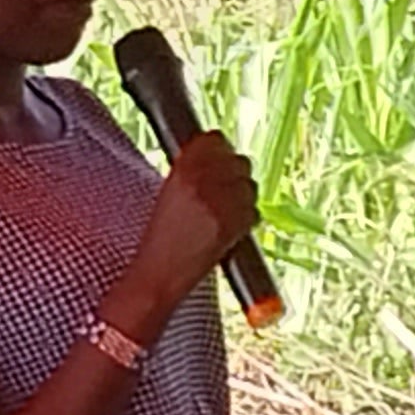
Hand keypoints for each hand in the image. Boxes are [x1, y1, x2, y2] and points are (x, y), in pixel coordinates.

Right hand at [130, 131, 260, 311]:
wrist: (161, 274)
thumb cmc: (160, 237)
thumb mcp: (168, 191)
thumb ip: (192, 168)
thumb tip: (219, 156)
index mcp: (183, 168)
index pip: (216, 139)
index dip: (218, 151)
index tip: (215, 160)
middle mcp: (205, 181)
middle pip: (239, 160)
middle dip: (234, 173)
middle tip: (221, 191)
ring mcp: (224, 202)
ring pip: (250, 185)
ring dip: (242, 194)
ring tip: (223, 212)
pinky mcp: (237, 225)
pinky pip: (254, 210)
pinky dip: (246, 217)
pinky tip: (229, 228)